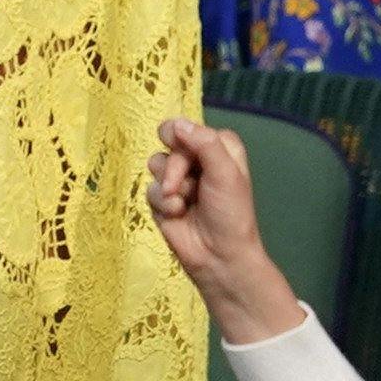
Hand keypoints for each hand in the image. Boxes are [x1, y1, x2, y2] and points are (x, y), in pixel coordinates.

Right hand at [146, 114, 307, 342]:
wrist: (218, 256)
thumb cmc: (230, 213)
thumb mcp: (225, 173)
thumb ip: (204, 143)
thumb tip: (177, 124)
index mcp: (218, 146)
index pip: (190, 127)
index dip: (186, 142)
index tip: (192, 158)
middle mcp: (198, 158)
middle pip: (168, 142)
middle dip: (174, 166)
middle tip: (187, 187)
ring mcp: (178, 178)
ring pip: (155, 163)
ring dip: (171, 186)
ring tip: (187, 204)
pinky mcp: (162, 198)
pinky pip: (150, 188)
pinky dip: (163, 203)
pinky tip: (178, 215)